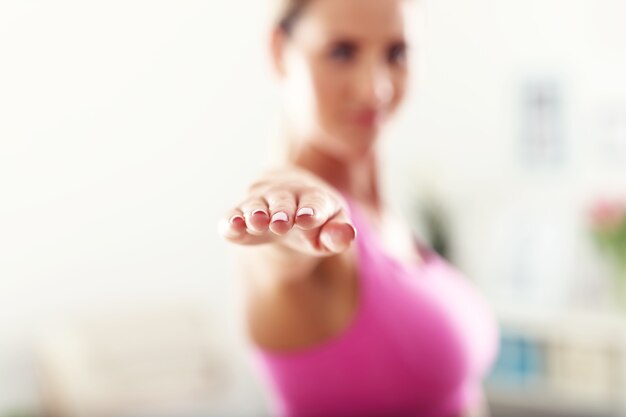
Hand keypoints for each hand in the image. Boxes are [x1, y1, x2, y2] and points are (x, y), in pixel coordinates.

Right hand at [218, 168, 355, 256]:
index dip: (312, 210)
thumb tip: (347, 236)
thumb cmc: (317, 220)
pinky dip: (231, 221)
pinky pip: (232, 216)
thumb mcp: (332, 227)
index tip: (309, 218)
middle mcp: (284, 194)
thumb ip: (339, 234)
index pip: (314, 202)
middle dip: (281, 211)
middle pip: (282, 201)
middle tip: (280, 223)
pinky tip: (230, 228)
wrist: (288, 203)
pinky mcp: (240, 213)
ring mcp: (260, 201)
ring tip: (255, 222)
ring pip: (256, 205)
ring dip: (255, 213)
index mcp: (313, 197)